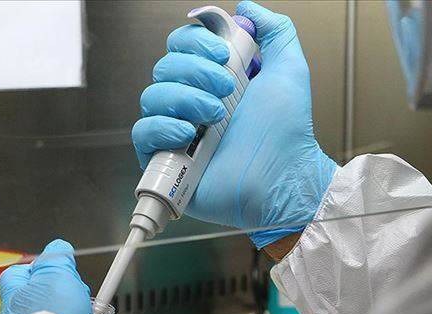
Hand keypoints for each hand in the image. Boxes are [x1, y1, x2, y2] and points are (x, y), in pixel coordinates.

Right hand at [131, 1, 338, 248]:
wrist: (283, 178)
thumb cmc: (288, 134)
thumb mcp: (289, 69)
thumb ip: (275, 30)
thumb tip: (247, 8)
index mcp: (215, 81)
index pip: (182, 45)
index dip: (196, 42)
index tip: (224, 53)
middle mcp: (193, 104)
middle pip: (164, 66)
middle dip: (195, 70)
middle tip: (227, 88)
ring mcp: (177, 132)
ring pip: (151, 95)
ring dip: (185, 99)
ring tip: (215, 116)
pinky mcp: (166, 161)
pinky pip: (141, 132)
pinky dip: (161, 127)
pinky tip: (188, 134)